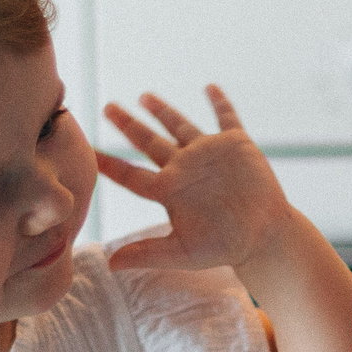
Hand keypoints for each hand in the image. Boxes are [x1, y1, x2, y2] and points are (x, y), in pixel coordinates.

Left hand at [97, 88, 291, 273]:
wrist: (263, 237)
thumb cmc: (224, 247)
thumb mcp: (182, 252)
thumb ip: (148, 253)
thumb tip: (111, 264)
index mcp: (169, 190)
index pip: (131, 174)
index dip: (109, 163)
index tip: (88, 151)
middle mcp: (184, 168)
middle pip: (149, 141)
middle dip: (129, 124)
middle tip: (108, 107)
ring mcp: (208, 154)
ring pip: (179, 126)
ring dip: (162, 110)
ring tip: (144, 96)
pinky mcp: (235, 145)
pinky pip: (226, 117)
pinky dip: (219, 102)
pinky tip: (210, 88)